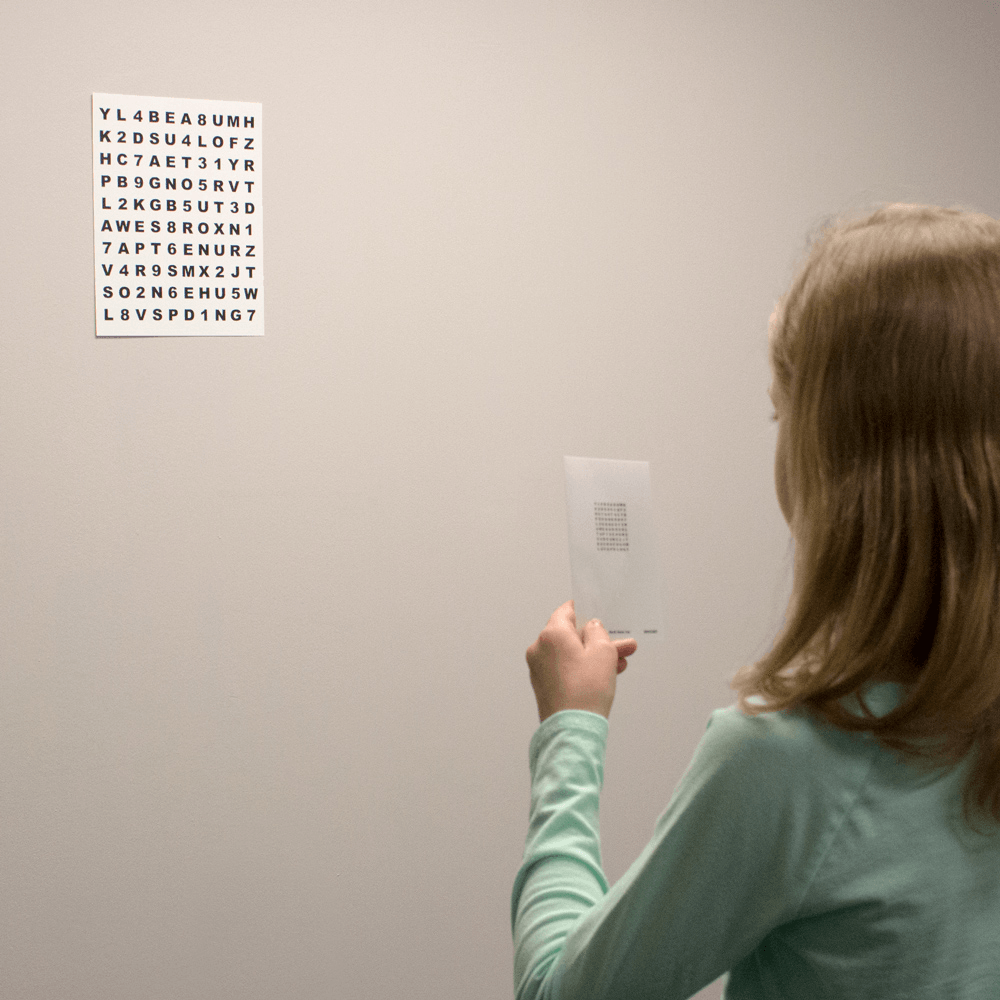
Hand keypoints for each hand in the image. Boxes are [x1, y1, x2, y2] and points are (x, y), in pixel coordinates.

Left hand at [526, 601, 637, 722]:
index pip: (566, 611)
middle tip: (621, 644)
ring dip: (595, 656)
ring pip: (571, 654)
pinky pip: (566, 669)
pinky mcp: (544, 686)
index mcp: (551, 634)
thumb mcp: (603, 652)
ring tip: (621, 662)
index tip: (597, 611)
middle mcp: (540, 649)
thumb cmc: (586, 690)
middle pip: (571, 636)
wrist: (572, 729)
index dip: (584, 610)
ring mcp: (539, 668)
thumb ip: (598, 632)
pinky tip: (606, 674)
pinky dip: (583, 668)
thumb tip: (592, 627)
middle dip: (598, 640)